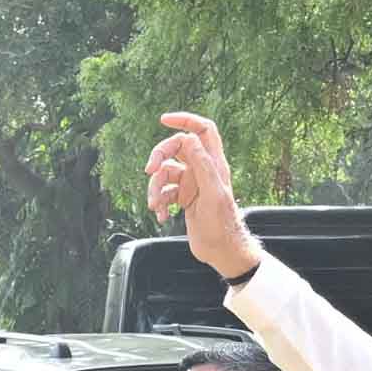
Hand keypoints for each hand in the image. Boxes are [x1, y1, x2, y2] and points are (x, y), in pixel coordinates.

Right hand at [142, 110, 259, 279]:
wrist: (221, 250)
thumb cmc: (222, 224)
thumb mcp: (212, 193)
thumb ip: (202, 164)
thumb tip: (189, 137)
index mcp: (213, 163)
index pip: (203, 129)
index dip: (186, 120)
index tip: (164, 120)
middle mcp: (202, 170)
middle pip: (176, 149)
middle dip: (159, 157)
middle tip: (149, 170)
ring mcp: (192, 184)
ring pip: (166, 173)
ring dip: (155, 188)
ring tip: (154, 204)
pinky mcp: (184, 198)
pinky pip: (164, 192)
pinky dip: (158, 202)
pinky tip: (160, 215)